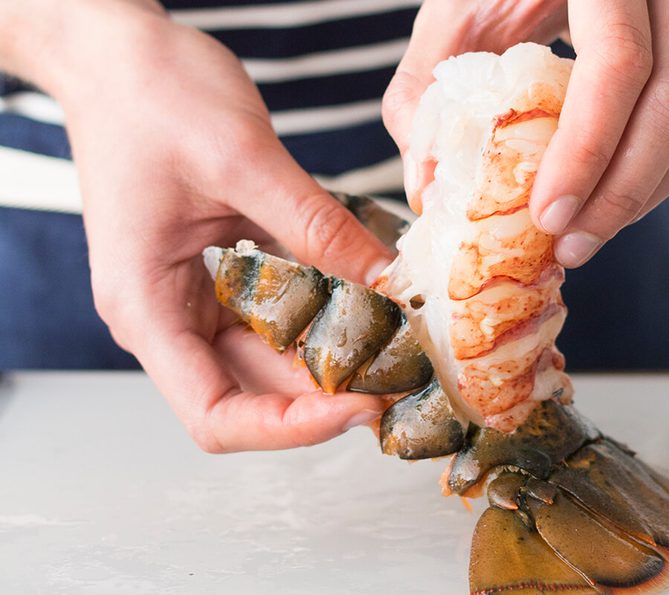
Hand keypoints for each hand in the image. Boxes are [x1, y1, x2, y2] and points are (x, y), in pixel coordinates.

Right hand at [7, 2, 393, 450]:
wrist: (118, 56)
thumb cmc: (151, 95)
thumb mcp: (243, 159)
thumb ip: (316, 227)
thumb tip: (386, 281)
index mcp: (146, 306)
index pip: (216, 413)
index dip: (290, 428)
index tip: (361, 406)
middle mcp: (166, 315)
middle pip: (251, 391)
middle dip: (327, 392)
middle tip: (402, 372)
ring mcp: (191, 296)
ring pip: (269, 355)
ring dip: (330, 356)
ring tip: (395, 342)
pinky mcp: (218, 271)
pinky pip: (275, 311)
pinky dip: (321, 312)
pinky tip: (367, 300)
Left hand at [383, 0, 668, 267]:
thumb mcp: (455, 14)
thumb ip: (425, 91)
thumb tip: (426, 187)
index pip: (620, 61)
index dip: (588, 149)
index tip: (549, 216)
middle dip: (623, 192)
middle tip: (571, 246)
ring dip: (648, 191)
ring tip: (588, 235)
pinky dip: (664, 168)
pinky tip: (613, 197)